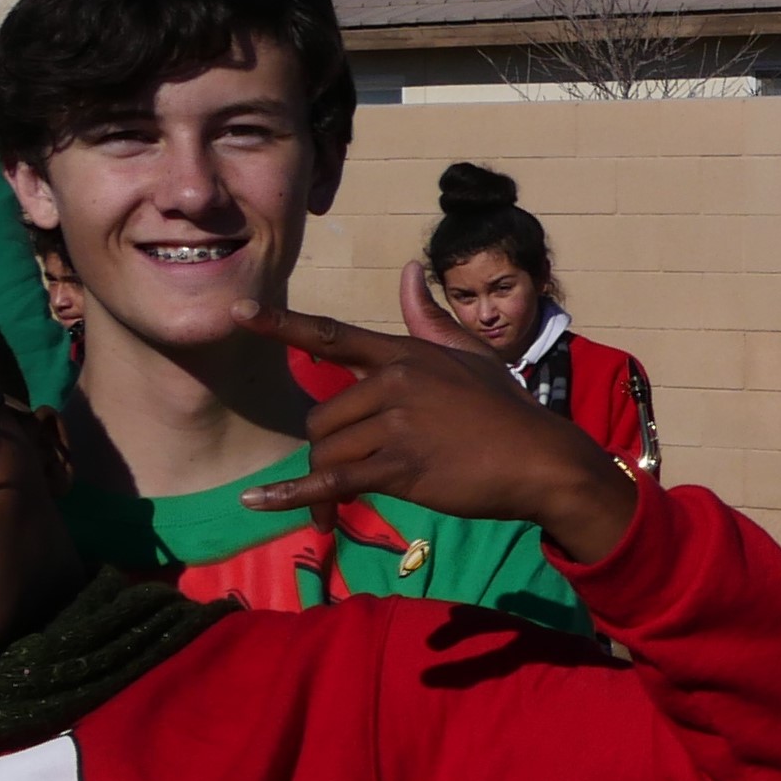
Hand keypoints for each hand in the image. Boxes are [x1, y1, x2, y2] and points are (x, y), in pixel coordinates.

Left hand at [236, 262, 638, 560]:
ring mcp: (396, 424)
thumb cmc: (507, 411)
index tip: (240, 311)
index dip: (282, 324)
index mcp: (404, 353)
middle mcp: (394, 382)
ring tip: (334, 510)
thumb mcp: (470, 354)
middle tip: (350, 477)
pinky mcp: (401, 468)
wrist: (540, 459)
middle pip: (322, 417)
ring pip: (327, 452)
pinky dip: (294, 498)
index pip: (332, 334)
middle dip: (327, 450)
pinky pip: (333, 483)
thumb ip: (429, 319)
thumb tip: (408, 271)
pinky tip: (258, 505)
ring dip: (323, 484)